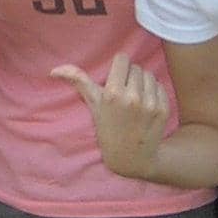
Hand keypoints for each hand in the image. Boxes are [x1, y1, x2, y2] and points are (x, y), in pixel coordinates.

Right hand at [51, 53, 168, 179]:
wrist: (132, 158)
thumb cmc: (108, 130)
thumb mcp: (93, 106)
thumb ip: (78, 82)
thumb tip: (54, 70)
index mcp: (113, 94)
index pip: (122, 59)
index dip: (118, 67)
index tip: (116, 77)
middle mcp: (132, 97)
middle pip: (135, 67)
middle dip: (129, 76)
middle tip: (124, 92)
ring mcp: (150, 103)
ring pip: (149, 75)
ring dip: (142, 83)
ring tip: (135, 98)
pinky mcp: (163, 109)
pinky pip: (159, 86)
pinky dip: (154, 92)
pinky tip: (146, 106)